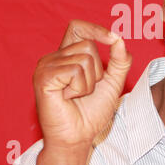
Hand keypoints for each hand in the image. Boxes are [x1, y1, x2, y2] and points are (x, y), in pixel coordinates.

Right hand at [33, 20, 131, 164]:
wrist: (78, 137)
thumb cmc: (91, 112)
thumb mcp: (112, 82)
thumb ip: (120, 61)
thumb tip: (119, 39)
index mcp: (67, 55)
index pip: (78, 27)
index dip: (95, 29)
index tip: (112, 38)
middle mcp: (54, 57)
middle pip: (88, 45)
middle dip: (97, 71)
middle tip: (84, 90)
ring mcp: (46, 66)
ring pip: (84, 59)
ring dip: (88, 83)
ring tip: (75, 95)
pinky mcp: (44, 77)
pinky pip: (75, 71)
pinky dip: (79, 88)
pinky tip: (67, 98)